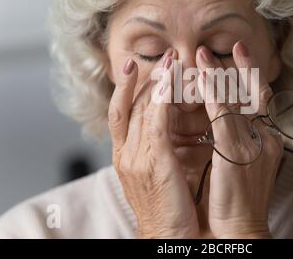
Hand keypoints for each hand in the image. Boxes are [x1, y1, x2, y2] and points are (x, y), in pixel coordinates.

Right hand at [108, 50, 199, 237]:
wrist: (168, 237)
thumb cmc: (167, 208)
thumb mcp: (154, 175)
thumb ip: (154, 150)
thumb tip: (162, 128)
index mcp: (125, 156)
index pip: (120, 113)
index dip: (125, 88)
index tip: (133, 67)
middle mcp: (126, 153)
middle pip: (130, 105)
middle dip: (144, 78)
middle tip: (161, 55)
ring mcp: (137, 157)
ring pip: (142, 108)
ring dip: (157, 81)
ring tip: (170, 59)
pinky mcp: (155, 162)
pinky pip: (157, 122)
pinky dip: (163, 98)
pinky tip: (171, 81)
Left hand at [196, 41, 282, 238]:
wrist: (240, 230)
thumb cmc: (239, 201)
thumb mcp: (245, 164)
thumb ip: (241, 141)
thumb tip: (229, 124)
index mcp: (268, 141)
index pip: (264, 102)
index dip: (255, 78)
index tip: (244, 57)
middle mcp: (265, 138)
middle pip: (258, 94)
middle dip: (246, 67)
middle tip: (236, 44)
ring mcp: (252, 143)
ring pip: (237, 99)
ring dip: (219, 74)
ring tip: (203, 54)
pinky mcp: (235, 151)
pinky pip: (222, 114)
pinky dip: (212, 92)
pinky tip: (201, 76)